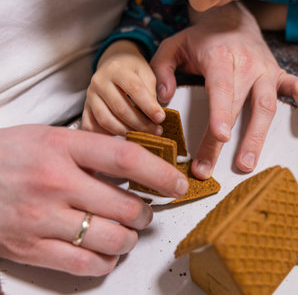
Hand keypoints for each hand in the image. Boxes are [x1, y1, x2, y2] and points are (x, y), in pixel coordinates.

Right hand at [0, 125, 187, 275]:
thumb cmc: (8, 156)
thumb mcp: (50, 138)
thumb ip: (91, 150)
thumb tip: (135, 164)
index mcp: (62, 148)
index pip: (126, 158)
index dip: (160, 173)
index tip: (177, 184)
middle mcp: (55, 183)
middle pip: (125, 206)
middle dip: (147, 213)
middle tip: (146, 210)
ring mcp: (42, 219)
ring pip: (112, 239)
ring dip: (131, 237)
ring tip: (128, 230)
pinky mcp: (32, 249)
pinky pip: (86, 264)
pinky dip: (107, 260)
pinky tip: (106, 249)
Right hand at [82, 40, 165, 135]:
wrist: (114, 64)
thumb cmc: (133, 71)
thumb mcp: (147, 74)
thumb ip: (151, 92)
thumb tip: (155, 116)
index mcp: (117, 69)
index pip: (134, 89)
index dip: (149, 106)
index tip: (161, 118)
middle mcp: (99, 81)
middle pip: (120, 108)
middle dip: (141, 124)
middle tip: (156, 131)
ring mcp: (90, 96)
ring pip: (106, 120)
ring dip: (126, 132)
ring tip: (142, 135)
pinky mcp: (85, 108)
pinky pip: (91, 127)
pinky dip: (107, 135)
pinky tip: (122, 136)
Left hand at [150, 2, 297, 178]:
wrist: (232, 20)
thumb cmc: (203, 39)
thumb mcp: (175, 45)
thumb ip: (162, 69)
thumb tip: (163, 99)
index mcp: (220, 57)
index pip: (222, 88)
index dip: (221, 113)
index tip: (220, 138)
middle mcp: (247, 64)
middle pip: (241, 106)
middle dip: (228, 141)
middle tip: (212, 169)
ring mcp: (266, 70)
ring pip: (268, 105)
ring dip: (259, 136)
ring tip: (248, 164)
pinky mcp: (280, 74)